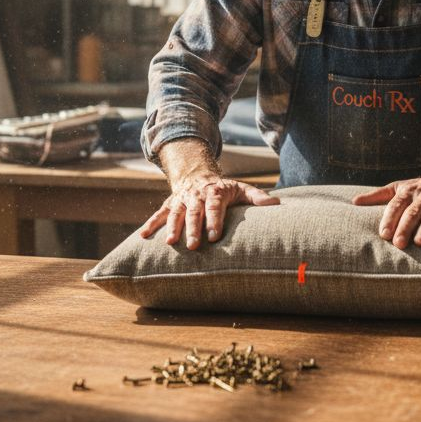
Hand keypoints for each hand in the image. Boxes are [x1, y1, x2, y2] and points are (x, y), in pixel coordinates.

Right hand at [138, 174, 278, 248]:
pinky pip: (158, 214)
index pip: (215, 206)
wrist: (198, 175)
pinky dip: (150, 224)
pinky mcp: (170, 204)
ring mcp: (181, 200)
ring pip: (175, 213)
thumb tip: (277, 205)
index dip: (214, 220)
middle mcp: (196, 196)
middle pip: (194, 212)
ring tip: (169, 243)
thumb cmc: (224, 189)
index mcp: (215, 192)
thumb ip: (258, 198)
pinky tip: (143, 237)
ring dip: (171, 227)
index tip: (215, 236)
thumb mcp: (242, 189)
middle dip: (193, 228)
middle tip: (193, 246)